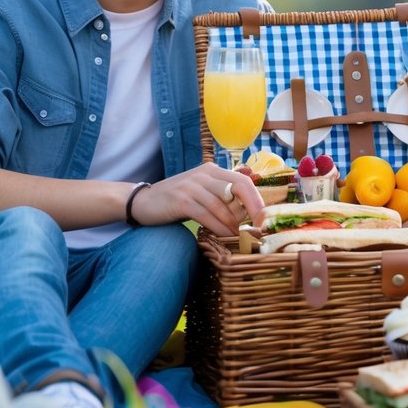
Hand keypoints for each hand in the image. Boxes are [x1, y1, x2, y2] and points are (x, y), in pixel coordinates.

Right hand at [129, 163, 264, 237]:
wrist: (143, 201)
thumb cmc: (177, 200)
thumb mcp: (201, 191)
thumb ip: (221, 196)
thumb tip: (247, 211)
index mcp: (212, 170)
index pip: (243, 181)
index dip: (256, 199)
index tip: (264, 217)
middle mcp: (204, 174)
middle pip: (237, 188)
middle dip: (252, 209)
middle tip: (257, 228)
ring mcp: (192, 186)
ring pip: (222, 206)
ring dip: (233, 224)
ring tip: (239, 236)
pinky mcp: (181, 200)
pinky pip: (206, 215)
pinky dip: (217, 227)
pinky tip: (223, 236)